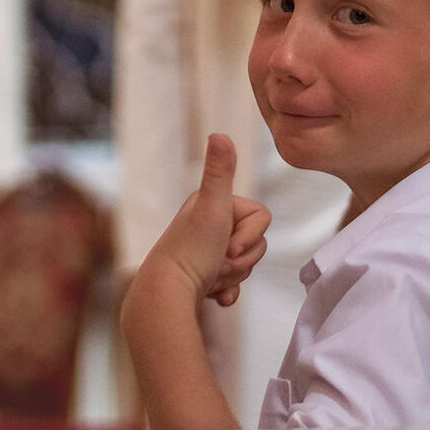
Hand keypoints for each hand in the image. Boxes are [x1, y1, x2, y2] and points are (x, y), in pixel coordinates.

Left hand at [135, 134, 269, 309]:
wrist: (168, 294)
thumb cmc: (191, 250)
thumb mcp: (211, 206)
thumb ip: (219, 171)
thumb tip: (219, 134)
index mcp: (213, 202)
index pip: (261, 217)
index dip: (250, 235)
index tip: (226, 244)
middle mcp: (210, 222)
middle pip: (256, 242)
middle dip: (242, 259)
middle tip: (218, 262)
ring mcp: (209, 250)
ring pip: (247, 263)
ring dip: (234, 275)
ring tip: (211, 276)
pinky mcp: (207, 275)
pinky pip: (234, 284)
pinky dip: (228, 291)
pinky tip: (215, 294)